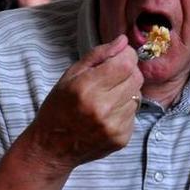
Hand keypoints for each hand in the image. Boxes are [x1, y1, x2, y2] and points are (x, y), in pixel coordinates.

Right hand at [20, 35, 142, 173]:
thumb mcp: (69, 76)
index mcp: (85, 88)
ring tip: (106, 99)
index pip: (126, 63)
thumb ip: (97, 55)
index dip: (126, 56)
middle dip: (128, 72)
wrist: (52, 148)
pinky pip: (134, 114)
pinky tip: (107, 115)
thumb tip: (123, 41)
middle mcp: (101, 108)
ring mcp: (113, 126)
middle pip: (136, 77)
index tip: (119, 57)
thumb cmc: (58, 108)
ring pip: (137, 96)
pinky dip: (124, 110)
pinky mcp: (121, 138)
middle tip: (111, 78)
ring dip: (126, 92)